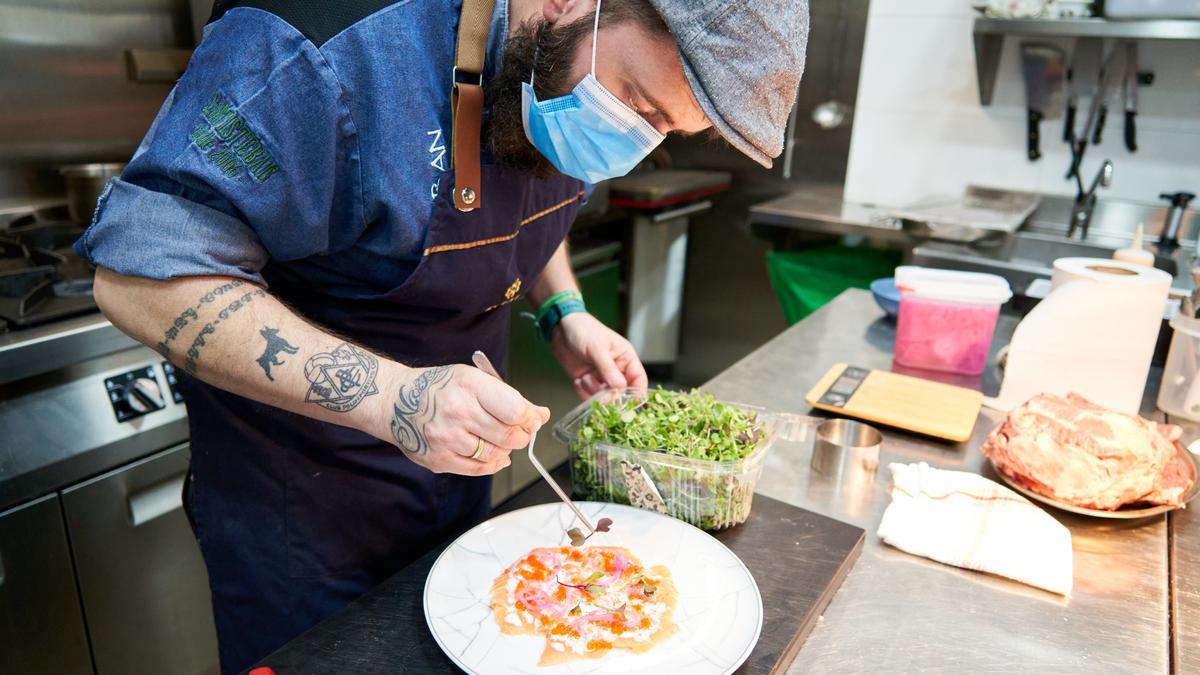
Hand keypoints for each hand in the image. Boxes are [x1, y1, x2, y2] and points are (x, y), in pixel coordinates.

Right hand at [387, 364, 549, 475]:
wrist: (397, 401)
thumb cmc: (441, 388)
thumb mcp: (475, 379)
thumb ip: (510, 398)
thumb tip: (540, 416)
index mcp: (470, 385)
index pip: (515, 410)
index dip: (530, 419)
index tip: (532, 420)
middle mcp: (457, 411)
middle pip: (508, 436)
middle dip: (520, 436)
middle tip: (518, 432)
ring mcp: (446, 438)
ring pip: (495, 455)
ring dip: (504, 450)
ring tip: (496, 438)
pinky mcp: (438, 459)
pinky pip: (478, 469)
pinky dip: (491, 463)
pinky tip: (492, 454)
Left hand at [551, 312, 647, 398]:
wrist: (561, 328)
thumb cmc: (584, 330)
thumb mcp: (597, 348)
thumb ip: (608, 369)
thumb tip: (620, 388)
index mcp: (626, 358)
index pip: (639, 379)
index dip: (637, 393)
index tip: (630, 404)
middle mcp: (616, 369)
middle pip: (621, 392)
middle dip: (610, 395)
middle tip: (600, 393)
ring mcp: (601, 376)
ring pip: (604, 396)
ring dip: (593, 391)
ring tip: (584, 377)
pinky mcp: (587, 381)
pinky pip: (588, 395)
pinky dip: (582, 391)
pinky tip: (578, 379)